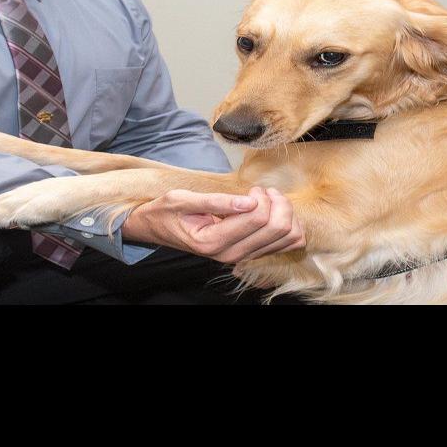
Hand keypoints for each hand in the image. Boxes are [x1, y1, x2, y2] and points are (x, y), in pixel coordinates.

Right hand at [122, 187, 305, 262]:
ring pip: (288, 238)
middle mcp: (230, 255)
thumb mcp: (183, 199)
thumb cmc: (168, 212)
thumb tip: (249, 201)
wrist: (158, 229)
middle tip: (262, 191)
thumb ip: (217, 201)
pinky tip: (273, 212)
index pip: (257, 219)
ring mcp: (242, 257)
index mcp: (213, 242)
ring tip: (268, 201)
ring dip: (285, 213)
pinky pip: (286, 245)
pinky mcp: (250, 254)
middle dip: (277, 203)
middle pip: (278, 229)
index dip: (261, 197)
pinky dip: (288, 226)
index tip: (251, 188)